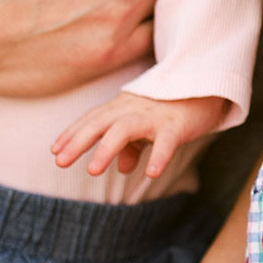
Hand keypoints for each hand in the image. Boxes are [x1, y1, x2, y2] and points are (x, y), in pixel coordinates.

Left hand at [53, 93, 226, 181]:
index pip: (93, 119)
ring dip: (106, 149)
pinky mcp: (176, 126)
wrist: (207, 87)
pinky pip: (166, 142)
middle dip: (78, 141)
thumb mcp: (147, 127)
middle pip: (100, 122)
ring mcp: (154, 117)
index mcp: (123, 107)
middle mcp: (133, 109)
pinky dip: (158, 157)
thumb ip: (132, 146)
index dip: (72, 133)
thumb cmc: (171, 108)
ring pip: (125, 129)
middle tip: (59, 162)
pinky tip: (151, 174)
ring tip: (92, 170)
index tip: (54, 150)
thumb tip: (122, 169)